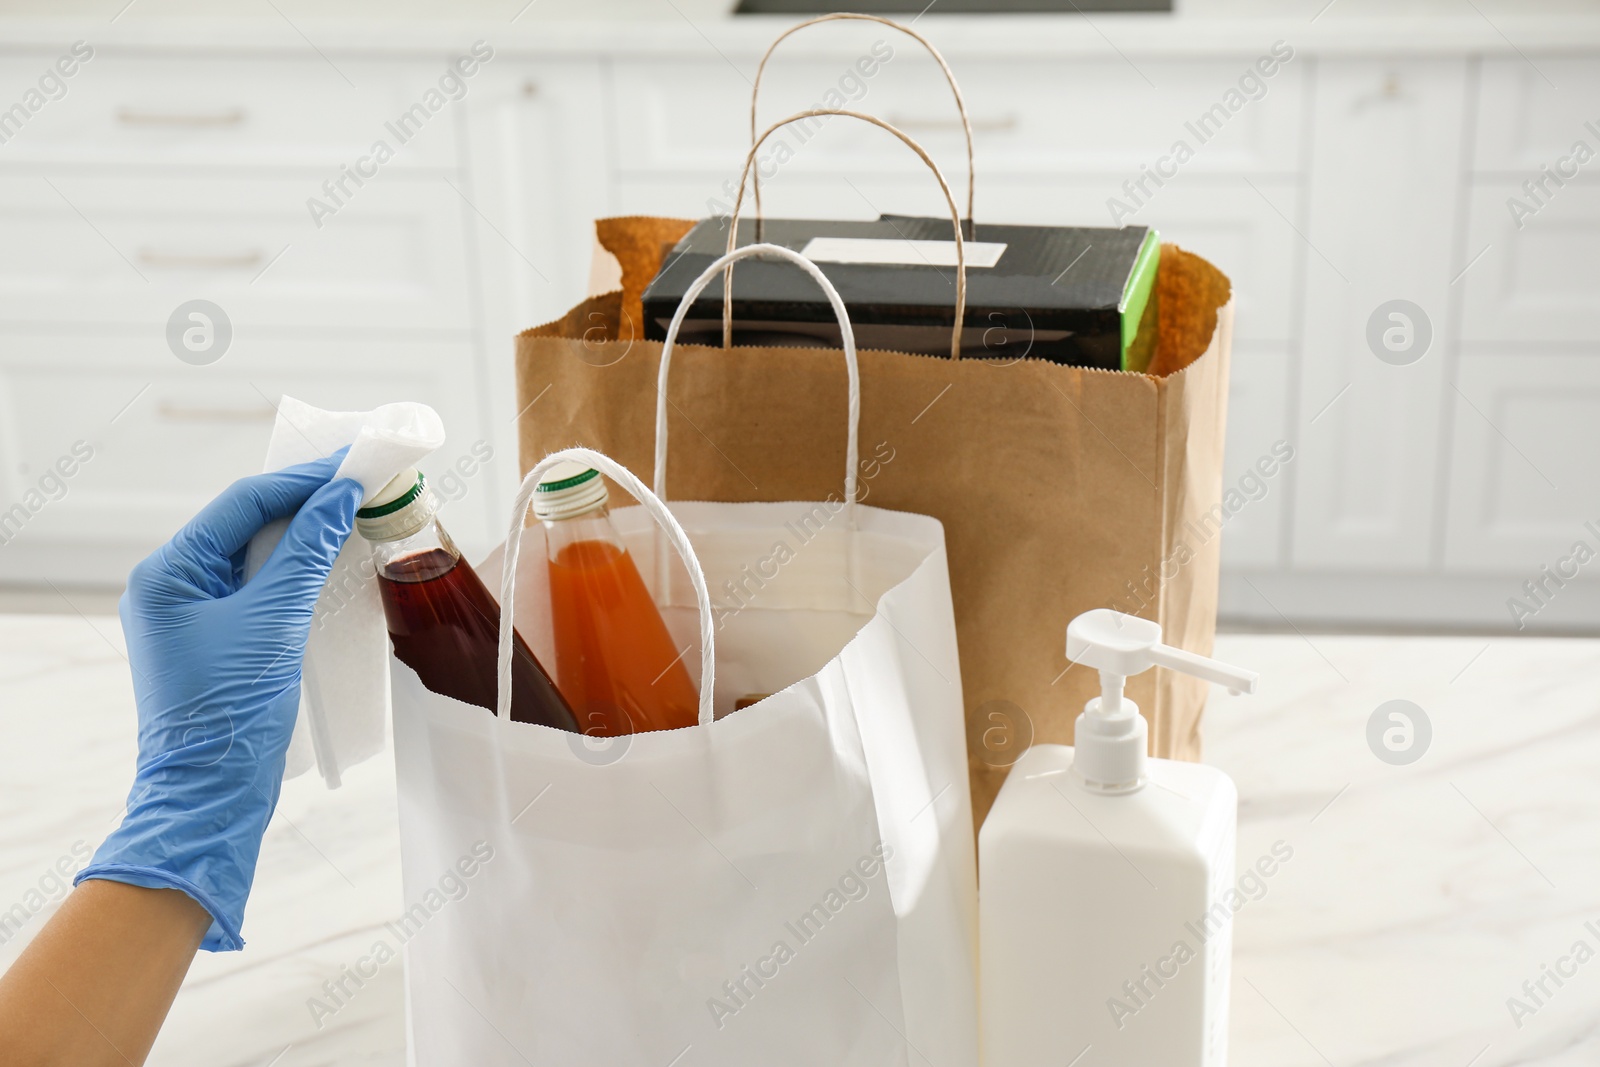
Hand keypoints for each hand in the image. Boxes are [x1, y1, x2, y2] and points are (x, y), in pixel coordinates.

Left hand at [76, 453, 362, 950]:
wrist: (210, 795)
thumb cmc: (230, 711)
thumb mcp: (274, 622)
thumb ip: (306, 552)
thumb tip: (339, 496)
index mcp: (167, 574)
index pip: (241, 503)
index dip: (302, 479)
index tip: (353, 463)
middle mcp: (170, 586)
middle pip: (245, 523)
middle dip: (304, 502)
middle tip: (360, 482)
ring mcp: (191, 614)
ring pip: (254, 554)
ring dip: (304, 535)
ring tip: (355, 515)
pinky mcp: (216, 639)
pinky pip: (259, 588)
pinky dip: (296, 572)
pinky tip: (332, 564)